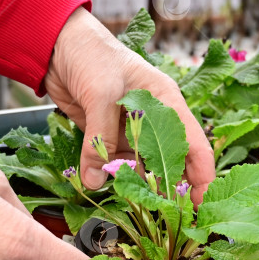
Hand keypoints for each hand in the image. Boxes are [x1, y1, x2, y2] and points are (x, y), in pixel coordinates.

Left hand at [44, 8, 214, 204]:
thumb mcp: (101, 94)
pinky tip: (114, 189)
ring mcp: (131, 127)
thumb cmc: (91, 55)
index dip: (200, 176)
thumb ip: (100, 138)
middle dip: (171, 187)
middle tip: (168, 215)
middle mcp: (154, 117)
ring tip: (141, 207)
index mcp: (166, 102)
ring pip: (143, 164)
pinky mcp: (108, 134)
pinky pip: (117, 161)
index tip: (197, 204)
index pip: (194, 144)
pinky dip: (115, 176)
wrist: (58, 44)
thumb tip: (97, 180)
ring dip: (140, 184)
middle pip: (171, 159)